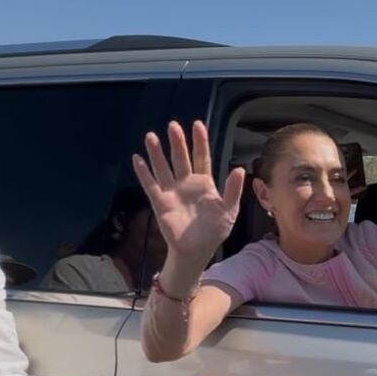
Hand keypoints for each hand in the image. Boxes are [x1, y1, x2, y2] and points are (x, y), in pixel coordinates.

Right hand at [132, 120, 244, 260]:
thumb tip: (239, 169)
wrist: (198, 250)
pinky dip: (143, 172)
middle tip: (173, 125)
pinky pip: (150, 184)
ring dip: (157, 153)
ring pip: (164, 168)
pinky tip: (137, 158)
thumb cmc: (214, 230)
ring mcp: (172, 192)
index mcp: (204, 183)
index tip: (197, 125)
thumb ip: (233, 190)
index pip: (202, 158)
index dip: (200, 142)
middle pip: (181, 159)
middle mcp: (187, 184)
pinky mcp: (160, 202)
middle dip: (177, 142)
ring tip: (151, 136)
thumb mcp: (229, 210)